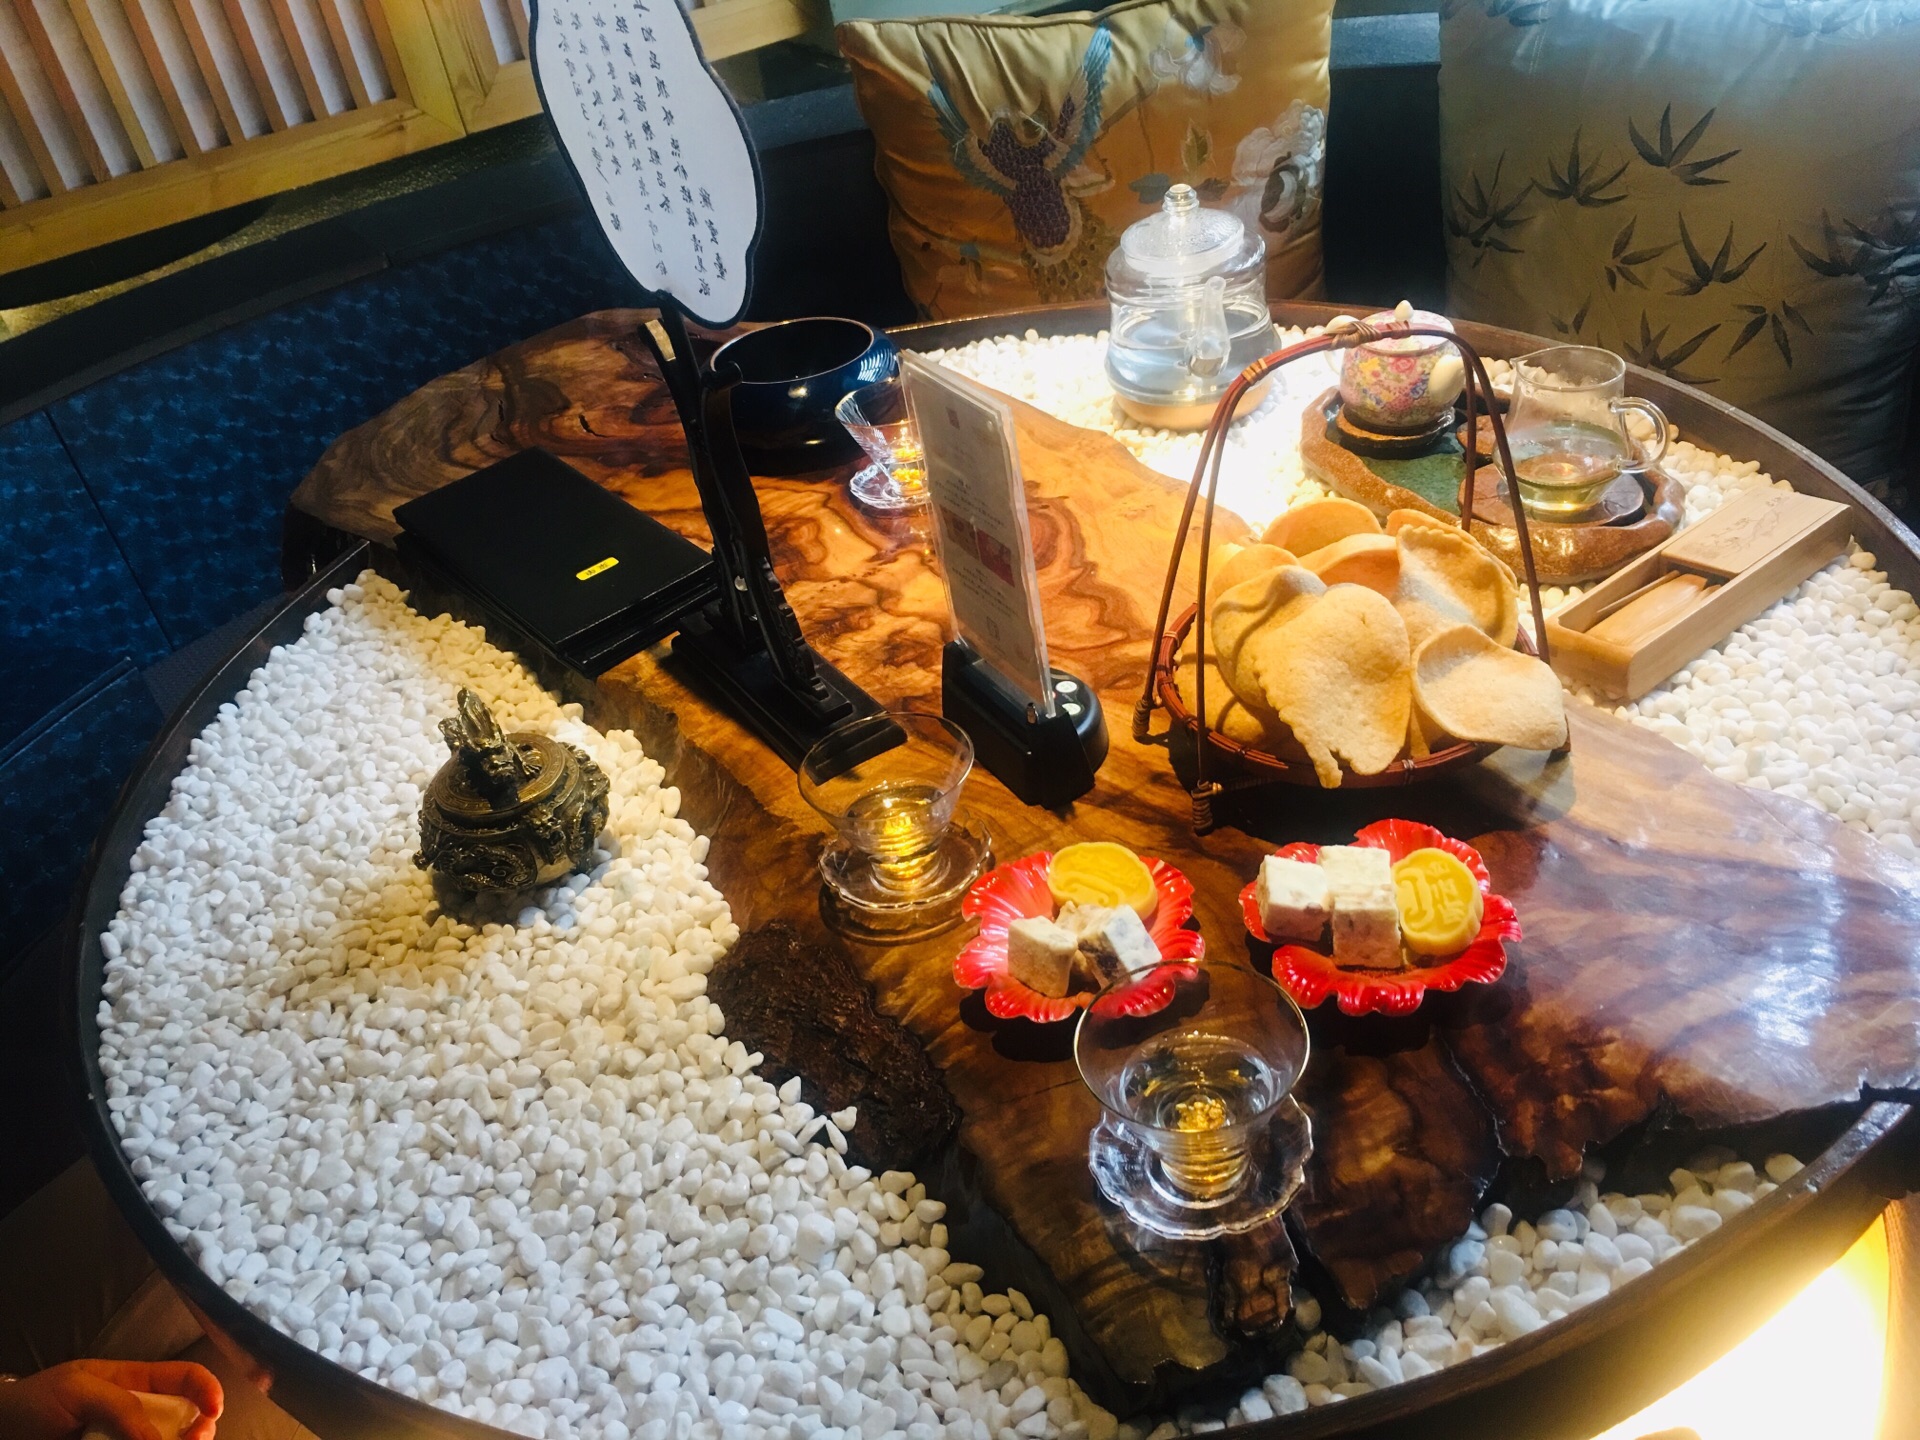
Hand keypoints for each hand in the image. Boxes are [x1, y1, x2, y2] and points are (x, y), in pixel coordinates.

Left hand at [0, 1361, 223, 1439]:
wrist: (0, 1432)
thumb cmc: (34, 1402)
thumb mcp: (77, 1390)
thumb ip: (120, 1406)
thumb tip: (159, 1439)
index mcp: (137, 1384)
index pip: (186, 1378)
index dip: (208, 1390)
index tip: (212, 1413)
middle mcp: (139, 1416)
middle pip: (188, 1421)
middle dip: (198, 1431)